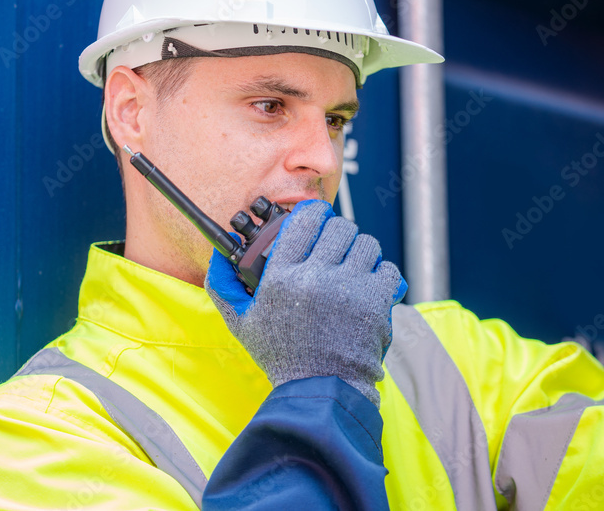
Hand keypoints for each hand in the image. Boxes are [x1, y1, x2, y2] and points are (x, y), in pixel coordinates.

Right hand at [205, 200, 406, 406]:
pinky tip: (369, 289)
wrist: (321, 390)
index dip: (315, 213)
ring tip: (353, 271)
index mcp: (282, 276)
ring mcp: (348, 288)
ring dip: (361, 254)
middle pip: (339, 226)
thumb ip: (224, 286)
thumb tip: (216, 255)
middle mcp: (315, 277)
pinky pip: (387, 268)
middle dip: (339, 235)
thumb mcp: (242, 323)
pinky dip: (381, 276)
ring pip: (366, 243)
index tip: (317, 220)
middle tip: (336, 251)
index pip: (305, 219)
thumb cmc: (283, 356)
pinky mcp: (375, 302)